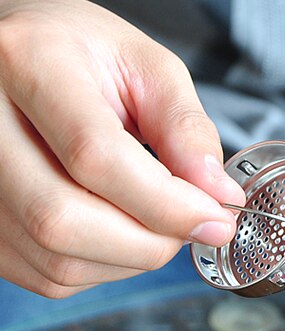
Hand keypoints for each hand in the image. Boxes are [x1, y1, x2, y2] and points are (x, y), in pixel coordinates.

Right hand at [0, 0, 244, 296]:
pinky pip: (49, 275)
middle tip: (197, 225)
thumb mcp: (149, 68)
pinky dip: (106, 267)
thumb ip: (186, 129)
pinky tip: (124, 230)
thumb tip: (219, 195)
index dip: (168, 202)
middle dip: (152, 241)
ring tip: (162, 221)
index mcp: (28, 63)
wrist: (16, 57)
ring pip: (57, 259)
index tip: (219, 217)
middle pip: (64, 219)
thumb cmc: (86, 55)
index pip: (95, 157)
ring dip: (133, 258)